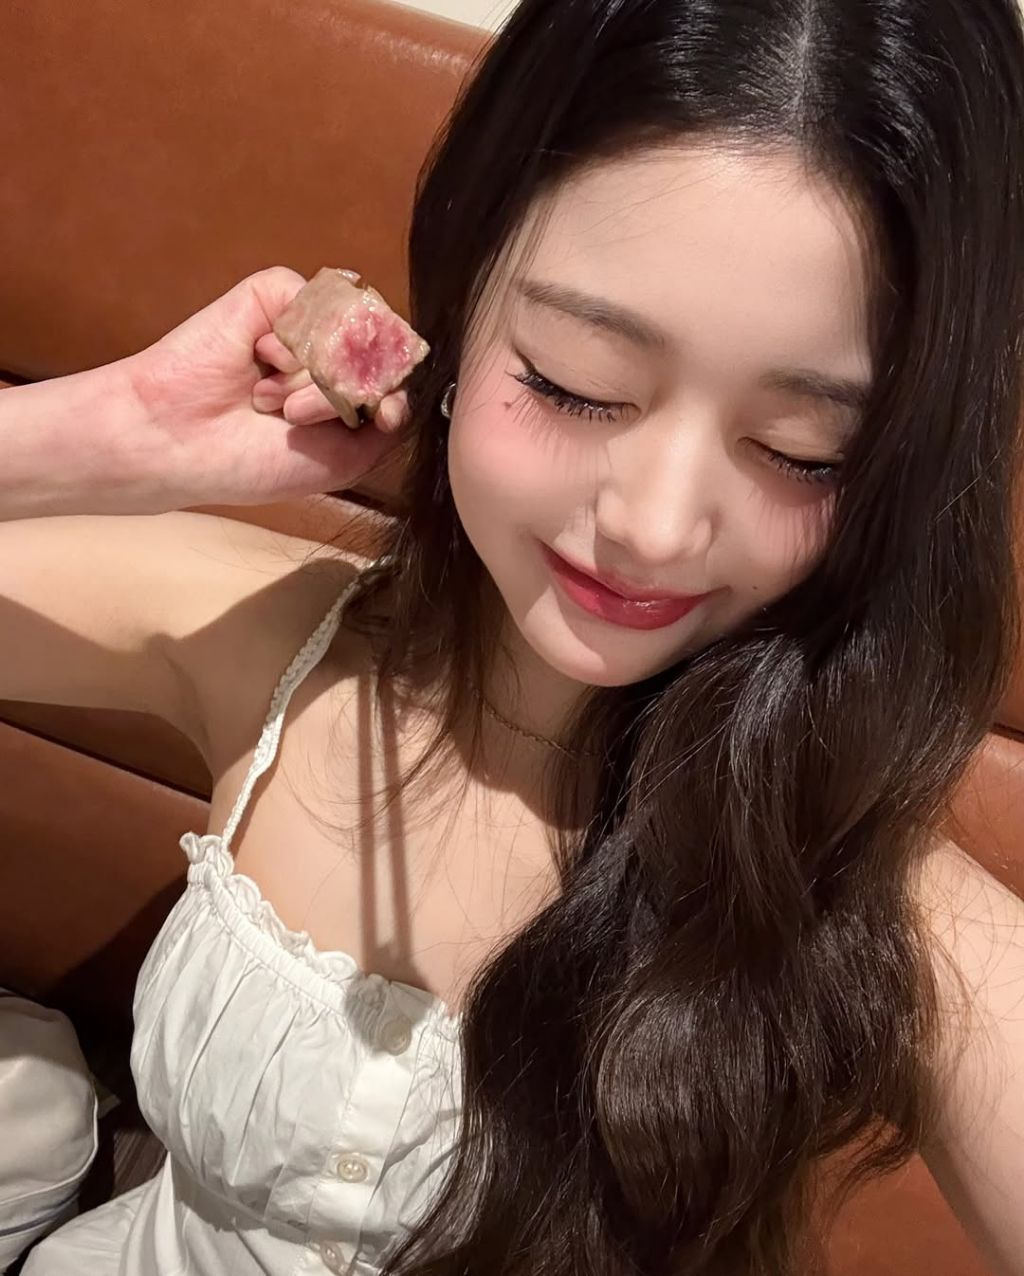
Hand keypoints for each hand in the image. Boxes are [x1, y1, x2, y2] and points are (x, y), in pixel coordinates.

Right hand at [123, 266, 410, 509]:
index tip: (377, 419)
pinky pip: (315, 304)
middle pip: (381, 351)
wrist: (183, 444)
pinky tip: (259, 364)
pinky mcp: (275, 294)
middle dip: (347, 393)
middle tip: (295, 418)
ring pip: (350, 331)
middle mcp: (332, 351)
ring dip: (314, 377)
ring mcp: (305, 321)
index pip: (402, 374)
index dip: (395, 394)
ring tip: (269, 401)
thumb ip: (389, 419)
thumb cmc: (254, 461)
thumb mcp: (345, 459)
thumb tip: (407, 372)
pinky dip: (291, 345)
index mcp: (349, 389)